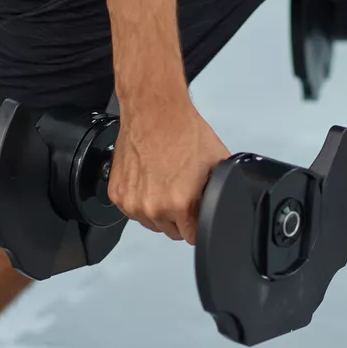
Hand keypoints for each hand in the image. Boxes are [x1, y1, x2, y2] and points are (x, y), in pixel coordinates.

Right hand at [107, 101, 229, 243]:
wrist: (155, 111)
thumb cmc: (184, 131)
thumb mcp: (217, 162)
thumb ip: (222, 190)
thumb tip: (229, 202)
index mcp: (181, 203)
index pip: (193, 236)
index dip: (197, 224)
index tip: (196, 213)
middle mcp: (154, 207)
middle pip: (171, 232)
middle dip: (179, 217)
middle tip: (181, 191)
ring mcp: (133, 202)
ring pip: (151, 223)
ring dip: (158, 210)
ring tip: (164, 182)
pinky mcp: (117, 195)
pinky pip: (132, 210)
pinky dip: (140, 200)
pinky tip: (149, 179)